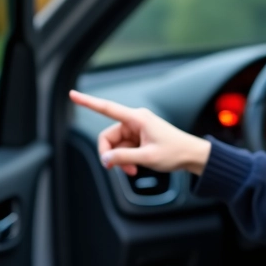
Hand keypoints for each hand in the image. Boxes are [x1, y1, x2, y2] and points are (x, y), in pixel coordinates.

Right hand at [69, 89, 210, 175]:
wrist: (192, 155)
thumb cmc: (175, 152)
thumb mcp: (147, 158)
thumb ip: (123, 158)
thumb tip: (105, 159)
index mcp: (137, 118)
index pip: (107, 108)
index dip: (88, 102)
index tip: (72, 95)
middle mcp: (135, 120)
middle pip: (108, 136)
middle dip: (111, 154)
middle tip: (117, 170)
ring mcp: (137, 129)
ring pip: (116, 145)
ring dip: (120, 159)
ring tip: (132, 170)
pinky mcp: (139, 137)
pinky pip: (124, 148)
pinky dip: (126, 159)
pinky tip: (135, 167)